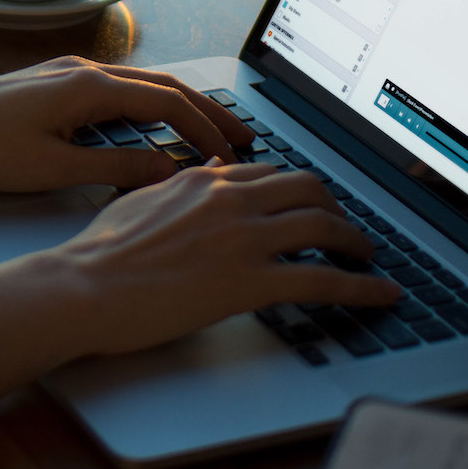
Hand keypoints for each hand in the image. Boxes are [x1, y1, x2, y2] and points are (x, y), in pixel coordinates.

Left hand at [0, 57, 256, 193]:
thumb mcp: (53, 169)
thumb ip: (115, 170)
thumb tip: (168, 172)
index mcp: (90, 87)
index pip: (168, 103)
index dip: (206, 130)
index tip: (233, 157)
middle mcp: (85, 70)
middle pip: (164, 86)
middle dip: (208, 111)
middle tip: (245, 136)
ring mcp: (69, 73)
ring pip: (142, 84)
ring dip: (180, 106)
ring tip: (210, 132)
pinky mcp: (55, 83)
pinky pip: (118, 89)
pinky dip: (149, 105)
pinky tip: (154, 126)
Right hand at [36, 161, 401, 357]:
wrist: (84, 288)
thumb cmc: (99, 254)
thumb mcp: (138, 201)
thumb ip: (176, 188)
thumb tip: (201, 175)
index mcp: (203, 181)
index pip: (269, 173)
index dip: (297, 189)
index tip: (309, 203)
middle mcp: (230, 200)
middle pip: (308, 189)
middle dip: (336, 207)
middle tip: (345, 228)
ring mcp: (244, 239)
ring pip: (325, 226)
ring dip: (356, 242)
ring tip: (368, 258)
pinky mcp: (252, 281)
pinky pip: (325, 280)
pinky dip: (364, 288)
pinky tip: (383, 295)